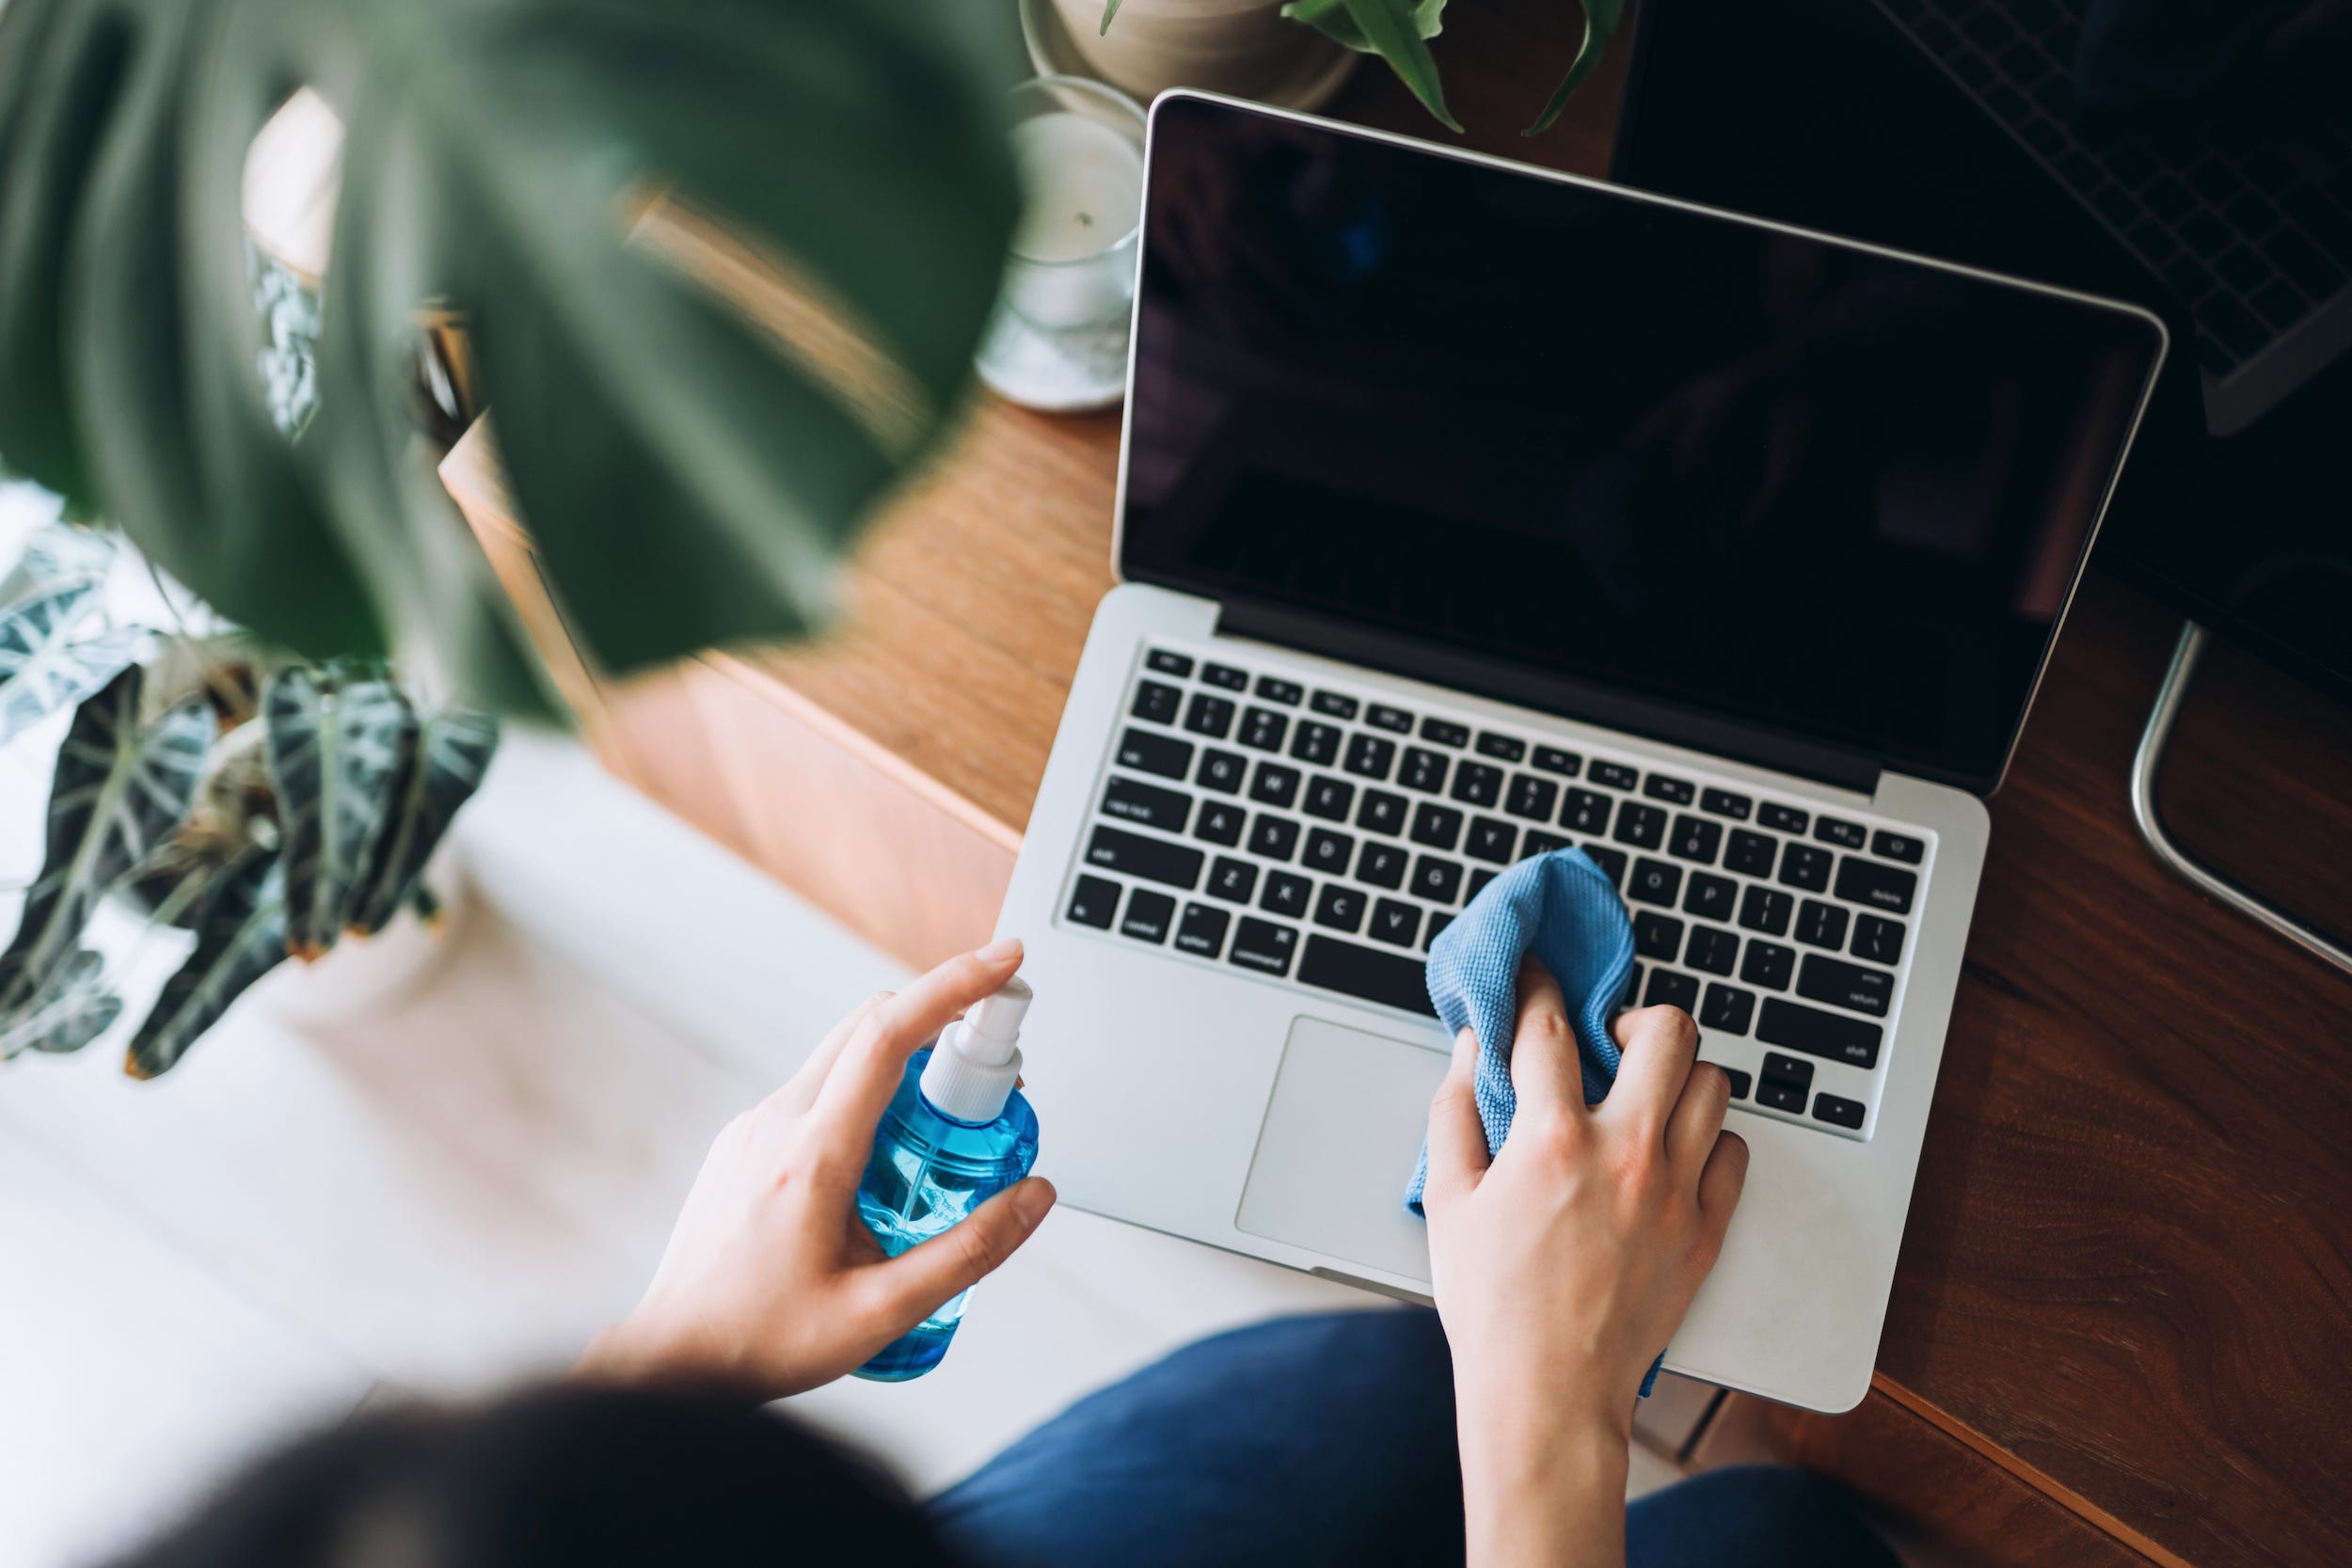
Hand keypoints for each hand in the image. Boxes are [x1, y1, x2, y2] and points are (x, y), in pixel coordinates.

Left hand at [576, 939, 1056, 1400]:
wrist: (672, 1363)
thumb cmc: (764, 1343)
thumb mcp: (883, 1312)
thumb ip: (970, 1251)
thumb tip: (1035, 1194)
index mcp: (812, 1156)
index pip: (889, 1035)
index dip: (954, 985)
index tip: (1005, 960)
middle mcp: (777, 1124)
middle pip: (869, 1026)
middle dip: (943, 1019)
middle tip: (997, 1064)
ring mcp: (754, 1127)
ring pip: (842, 1055)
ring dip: (906, 1062)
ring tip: (949, 1130)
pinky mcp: (745, 1141)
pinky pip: (818, 1088)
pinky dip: (868, 1092)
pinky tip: (890, 1161)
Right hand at [1421, 965, 1746, 1567]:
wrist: (1547, 1392)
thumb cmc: (1491, 1305)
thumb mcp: (1448, 1199)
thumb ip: (1455, 1112)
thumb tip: (1468, 1051)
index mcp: (1552, 1138)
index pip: (1550, 1026)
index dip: (1538, 988)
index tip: (1536, 980)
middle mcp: (1624, 1152)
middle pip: (1667, 1031)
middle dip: (1637, 1018)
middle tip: (1614, 1040)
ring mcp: (1674, 1191)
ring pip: (1714, 1084)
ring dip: (1681, 1077)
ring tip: (1650, 1094)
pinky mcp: (1704, 1232)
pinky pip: (1736, 1153)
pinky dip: (1710, 1142)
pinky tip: (1675, 1155)